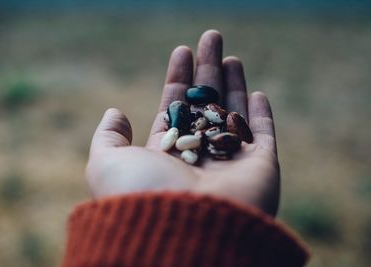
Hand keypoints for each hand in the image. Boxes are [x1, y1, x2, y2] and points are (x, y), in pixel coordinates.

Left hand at [86, 30, 279, 215]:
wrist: (186, 233)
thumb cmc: (142, 196)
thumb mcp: (107, 164)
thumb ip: (109, 138)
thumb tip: (114, 112)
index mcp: (167, 157)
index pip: (174, 110)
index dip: (178, 80)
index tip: (181, 51)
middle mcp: (199, 159)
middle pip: (204, 104)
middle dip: (207, 71)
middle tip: (210, 37)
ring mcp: (231, 163)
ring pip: (232, 115)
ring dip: (232, 85)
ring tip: (228, 55)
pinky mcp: (261, 168)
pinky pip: (263, 136)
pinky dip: (261, 116)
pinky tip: (256, 92)